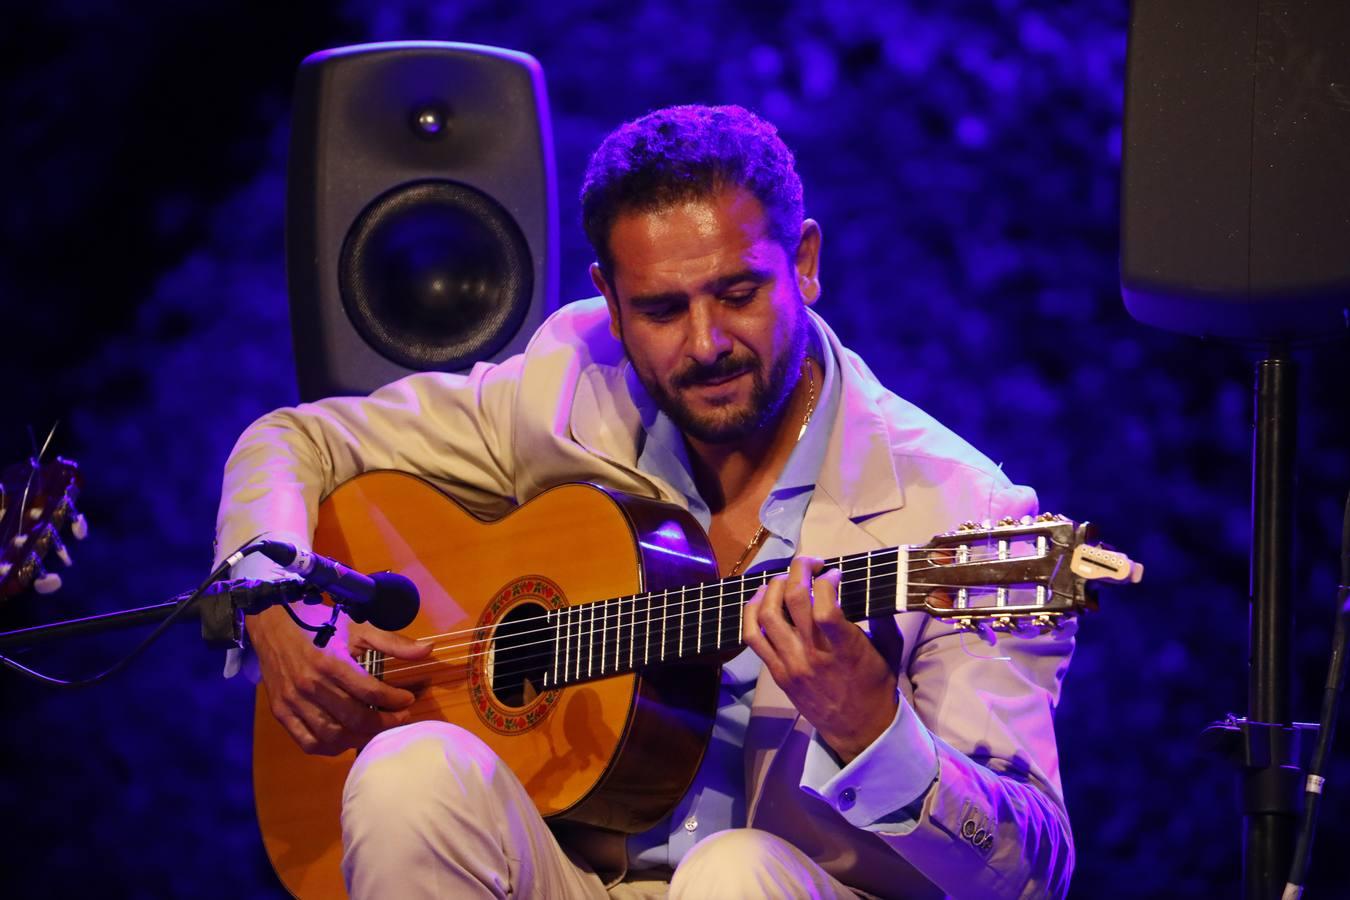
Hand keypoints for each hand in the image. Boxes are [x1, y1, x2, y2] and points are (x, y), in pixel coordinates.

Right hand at [249, 602, 430, 755]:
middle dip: (385, 722)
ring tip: (377, 728)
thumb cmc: (319, 623)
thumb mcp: (357, 627)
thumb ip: (393, 642)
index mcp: (331, 662)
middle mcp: (310, 685)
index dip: (395, 701)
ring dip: (361, 737)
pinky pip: (308, 743)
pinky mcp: (281, 712)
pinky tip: (348, 738)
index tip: (408, 700)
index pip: (371, 692)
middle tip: (400, 718)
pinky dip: (331, 747)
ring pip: (333, 736)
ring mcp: (293, 702)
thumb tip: (429, 649)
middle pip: (355, 718)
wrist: (272, 621)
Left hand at [743, 556, 898, 762]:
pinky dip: (752, 613)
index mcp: (844, 648)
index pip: (825, 605)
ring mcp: (791, 664)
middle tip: (810, 564)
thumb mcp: (888, 649)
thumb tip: (869, 586)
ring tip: (785, 579)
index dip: (826, 580)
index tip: (834, 573)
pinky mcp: (777, 673)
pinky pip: (753, 638)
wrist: (859, 728)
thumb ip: (881, 617)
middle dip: (799, 570)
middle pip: (793, 600)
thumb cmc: (876, 686)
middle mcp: (814, 654)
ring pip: (768, 615)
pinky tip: (762, 600)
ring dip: (774, 588)